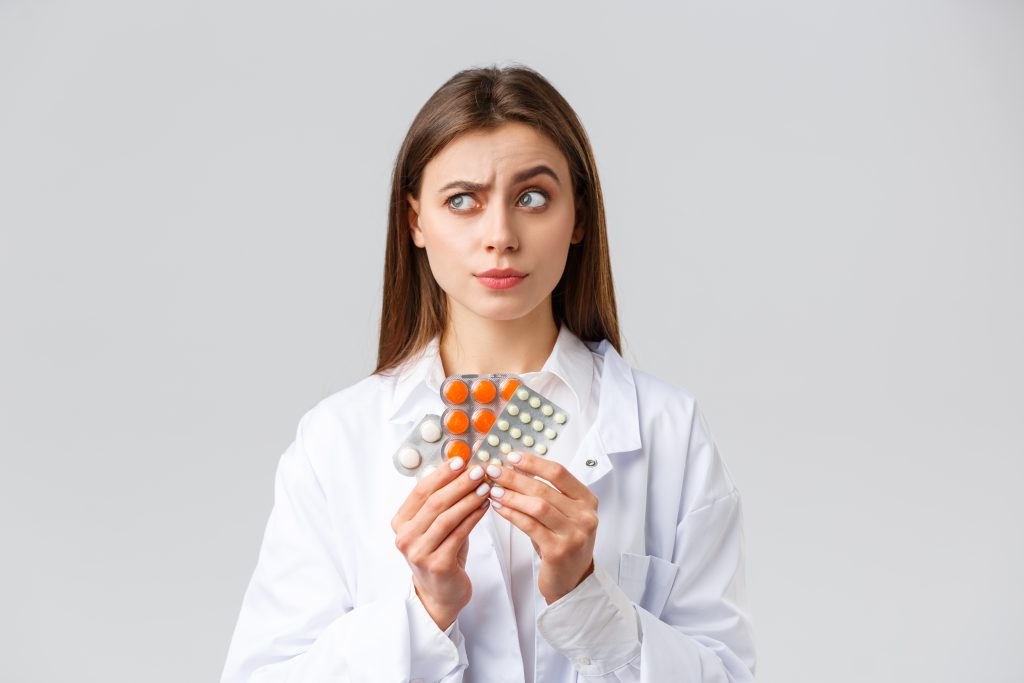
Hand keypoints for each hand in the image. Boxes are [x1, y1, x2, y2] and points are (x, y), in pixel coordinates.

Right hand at [391, 458, 491, 629]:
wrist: (441, 594)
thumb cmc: (441, 553)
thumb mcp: (436, 525)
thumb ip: (442, 501)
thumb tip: (461, 466)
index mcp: (400, 522)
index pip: (420, 491)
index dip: (441, 474)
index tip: (460, 460)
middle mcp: (404, 537)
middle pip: (434, 502)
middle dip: (459, 483)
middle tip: (479, 470)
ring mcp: (418, 552)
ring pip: (447, 517)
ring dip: (469, 498)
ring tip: (486, 486)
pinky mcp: (436, 564)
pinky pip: (459, 533)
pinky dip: (474, 517)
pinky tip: (486, 506)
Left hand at [483, 451, 598, 603]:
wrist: (571, 580)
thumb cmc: (562, 543)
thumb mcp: (562, 515)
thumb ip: (547, 493)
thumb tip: (514, 468)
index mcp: (587, 500)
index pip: (559, 473)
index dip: (534, 462)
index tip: (511, 456)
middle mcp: (585, 516)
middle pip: (545, 488)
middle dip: (515, 477)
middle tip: (494, 470)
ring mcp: (574, 534)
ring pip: (538, 506)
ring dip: (511, 495)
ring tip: (492, 489)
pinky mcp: (559, 551)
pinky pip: (530, 526)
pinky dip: (512, 514)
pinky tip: (498, 508)